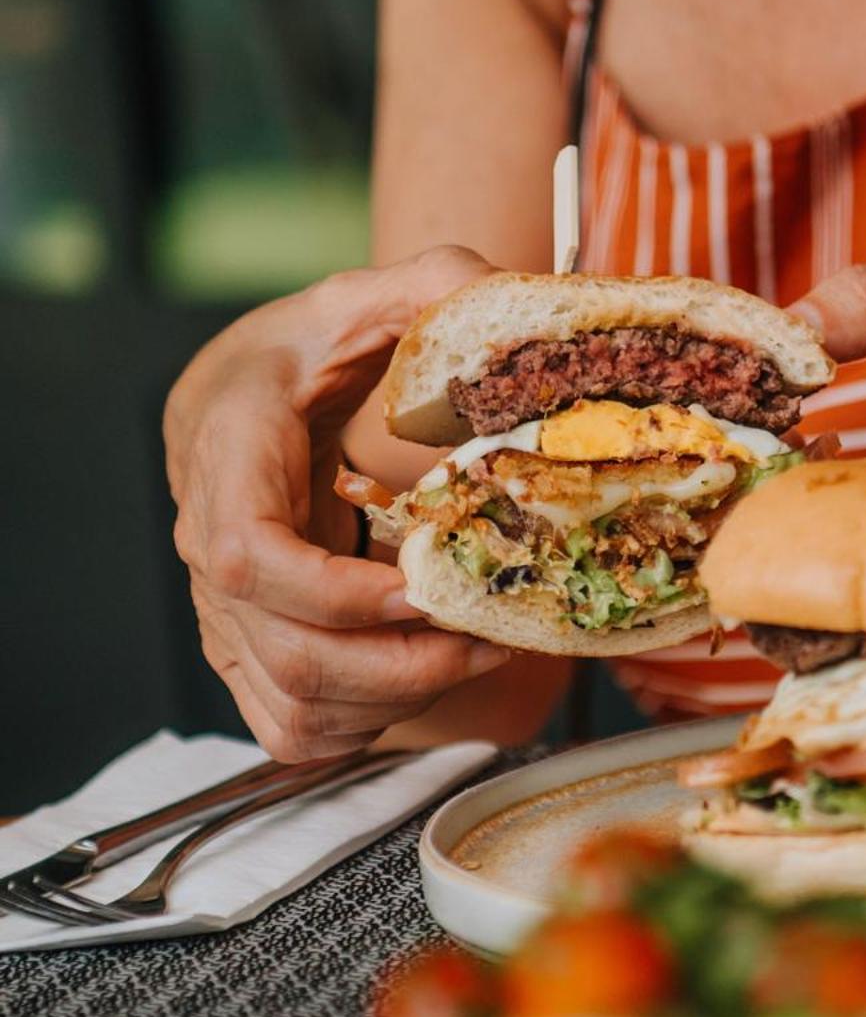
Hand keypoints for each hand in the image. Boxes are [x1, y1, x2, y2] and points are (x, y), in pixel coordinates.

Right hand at [166, 247, 510, 761]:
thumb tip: (506, 297)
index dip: (337, 592)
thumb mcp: (366, 299)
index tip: (419, 588)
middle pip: (289, 653)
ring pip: (297, 704)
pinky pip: (292, 729)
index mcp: (227, 458)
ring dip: (401, 697)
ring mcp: (223, 614)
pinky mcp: (245, 656)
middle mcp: (207, 548)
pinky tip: (416, 679)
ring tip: (475, 652)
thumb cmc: (308, 354)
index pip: (247, 557)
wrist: (247, 399)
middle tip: (488, 636)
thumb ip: (433, 287)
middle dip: (404, 664)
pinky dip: (364, 727)